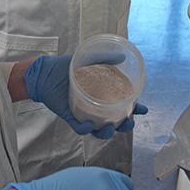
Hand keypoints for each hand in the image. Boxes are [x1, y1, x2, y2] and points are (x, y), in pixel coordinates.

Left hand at [23, 54, 147, 138]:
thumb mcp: (89, 60)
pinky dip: (86, 129)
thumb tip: (122, 57)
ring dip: (107, 132)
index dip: (135, 109)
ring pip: (99, 130)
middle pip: (115, 121)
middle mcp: (95, 106)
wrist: (45, 72)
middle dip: (125, 125)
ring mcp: (83, 112)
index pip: (122, 104)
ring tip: (111, 128)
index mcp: (102, 94)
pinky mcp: (70, 116)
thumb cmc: (67, 67)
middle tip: (129, 122)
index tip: (144, 109)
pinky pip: (79, 127)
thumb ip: (105, 58)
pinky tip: (90, 126)